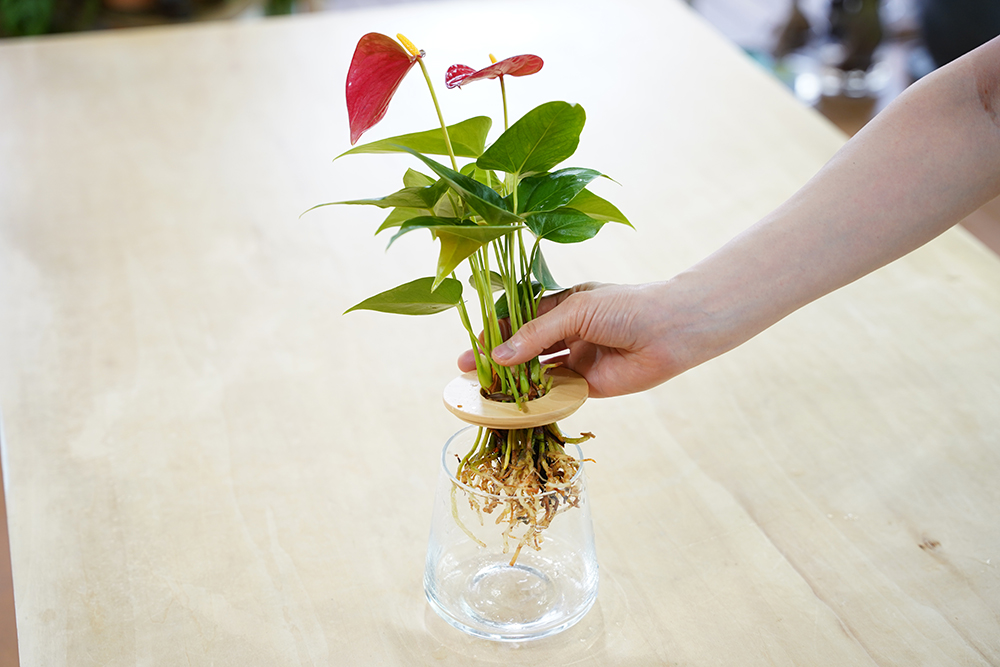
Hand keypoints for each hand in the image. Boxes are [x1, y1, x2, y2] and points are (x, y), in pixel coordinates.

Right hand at [457, 282, 689, 397]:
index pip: (519, 318)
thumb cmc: (626, 307)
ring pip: (536, 372)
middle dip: (497, 359)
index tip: (472, 346)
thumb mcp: (575, 311)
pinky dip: (536, 399)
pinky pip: (556, 393)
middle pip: (524, 347)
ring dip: (512, 381)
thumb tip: (499, 356)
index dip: (495, 332)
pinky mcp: (589, 386)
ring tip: (485, 390)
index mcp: (563, 306)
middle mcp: (567, 333)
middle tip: (468, 372)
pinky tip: (516, 404)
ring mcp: (577, 360)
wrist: (672, 331)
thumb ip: (537, 334)